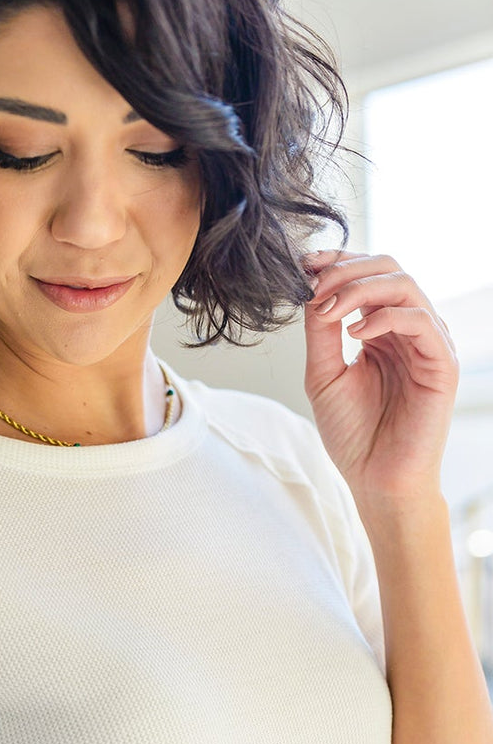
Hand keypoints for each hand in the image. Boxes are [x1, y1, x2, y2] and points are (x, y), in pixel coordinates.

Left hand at [301, 248, 458, 521]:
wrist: (376, 481)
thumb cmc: (354, 436)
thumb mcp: (323, 376)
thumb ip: (320, 332)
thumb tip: (313, 289)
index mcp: (382, 330)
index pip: (368, 276)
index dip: (337, 262)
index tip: (303, 264)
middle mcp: (408, 330)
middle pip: (389, 269)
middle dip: (346, 270)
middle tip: (314, 284)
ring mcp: (428, 343)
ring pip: (404, 286)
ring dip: (360, 288)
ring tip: (329, 309)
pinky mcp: (442, 363)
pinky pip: (420, 320)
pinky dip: (385, 317)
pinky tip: (355, 333)